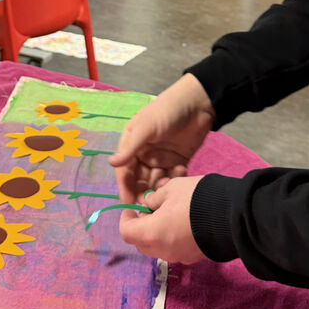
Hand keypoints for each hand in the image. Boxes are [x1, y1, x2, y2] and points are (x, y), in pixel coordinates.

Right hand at [110, 73, 214, 204]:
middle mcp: (144, 156)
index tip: (128, 204)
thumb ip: (131, 147)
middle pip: (139, 181)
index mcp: (132, 146)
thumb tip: (111, 163)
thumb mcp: (147, 127)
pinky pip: (173, 179)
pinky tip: (181, 171)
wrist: (198, 103)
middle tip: (151, 203)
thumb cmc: (167, 111)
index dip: (125, 188)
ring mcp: (161, 160)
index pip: (125, 172)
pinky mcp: (178, 162)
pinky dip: (175, 180)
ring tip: (169, 184)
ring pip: (156, 183)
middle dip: (143, 193)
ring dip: (160, 188)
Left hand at [119, 176, 205, 263]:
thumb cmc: (195, 199)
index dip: (126, 218)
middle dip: (141, 226)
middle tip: (150, 209)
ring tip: (169, 213)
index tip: (132, 206)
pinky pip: (174, 249)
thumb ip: (154, 198)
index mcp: (151, 234)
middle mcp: (162, 251)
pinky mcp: (193, 257)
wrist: (231, 215)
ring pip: (158, 247)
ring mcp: (179, 256)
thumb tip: (148, 204)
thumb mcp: (171, 189)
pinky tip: (183, 222)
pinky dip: (172, 238)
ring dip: (157, 232)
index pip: (127, 232)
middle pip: (141, 243)